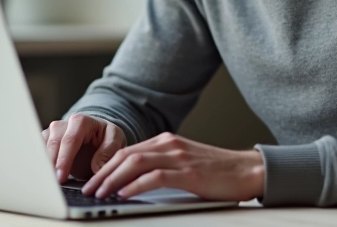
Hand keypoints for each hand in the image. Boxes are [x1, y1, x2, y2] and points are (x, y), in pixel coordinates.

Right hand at [43, 114, 126, 182]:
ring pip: (42, 147)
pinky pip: (38, 153)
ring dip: (42, 165)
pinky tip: (41, 178)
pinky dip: (39, 165)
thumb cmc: (106, 137)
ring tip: (45, 183)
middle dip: (51, 164)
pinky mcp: (46, 142)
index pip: (70, 139)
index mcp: (81, 121)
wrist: (97, 137)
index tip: (61, 176)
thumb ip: (108, 152)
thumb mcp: (116, 140)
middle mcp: (63, 124)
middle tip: (52, 183)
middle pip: (53, 143)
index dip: (64, 159)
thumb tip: (97, 168)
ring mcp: (52, 133)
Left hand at [81, 132, 263, 201]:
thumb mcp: (184, 163)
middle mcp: (169, 144)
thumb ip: (162, 166)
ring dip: (112, 179)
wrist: (248, 170)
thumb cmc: (218, 171)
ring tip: (99, 193)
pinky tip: (124, 194)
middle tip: (88, 189)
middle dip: (102, 173)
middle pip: (125, 155)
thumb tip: (132, 182)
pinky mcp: (188, 173)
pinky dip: (135, 185)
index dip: (105, 166)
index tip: (91, 181)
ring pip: (135, 163)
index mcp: (166, 141)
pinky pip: (154, 177)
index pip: (126, 151)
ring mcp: (179, 157)